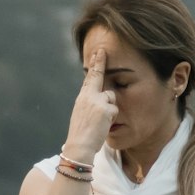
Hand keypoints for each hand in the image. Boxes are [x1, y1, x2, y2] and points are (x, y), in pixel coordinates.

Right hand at [63, 46, 117, 161]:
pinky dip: (111, 118)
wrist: (79, 145)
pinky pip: (115, 110)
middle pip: (98, 77)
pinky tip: (104, 125)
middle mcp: (88, 96)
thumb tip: (101, 96)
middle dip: (99, 62)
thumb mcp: (82, 113)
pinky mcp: (106, 108)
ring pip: (111, 97)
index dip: (94, 64)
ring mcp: (97, 101)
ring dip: (109, 109)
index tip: (98, 52)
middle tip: (102, 49)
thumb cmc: (81, 133)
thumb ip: (90, 102)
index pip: (89, 77)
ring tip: (100, 121)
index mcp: (82, 97)